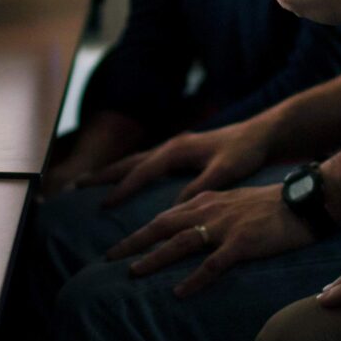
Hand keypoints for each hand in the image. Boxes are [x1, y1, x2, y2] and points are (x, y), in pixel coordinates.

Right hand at [98, 118, 278, 207]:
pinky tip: (128, 180)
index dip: (122, 189)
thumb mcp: (224, 172)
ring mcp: (176, 147)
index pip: (142, 171)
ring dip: (114, 171)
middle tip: (76, 186)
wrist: (263, 133)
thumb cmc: (245, 152)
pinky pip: (148, 162)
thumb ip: (201, 187)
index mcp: (177, 149)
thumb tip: (176, 208)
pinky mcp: (183, 152)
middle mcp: (172, 145)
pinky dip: (131, 171)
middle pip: (129, 161)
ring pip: (136, 160)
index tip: (102, 204)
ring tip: (91, 182)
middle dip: (103, 174)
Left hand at [105, 184, 315, 298]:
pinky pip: (213, 264)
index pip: (166, 216)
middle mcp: (211, 211)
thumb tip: (195, 230)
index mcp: (208, 201)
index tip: (120, 245)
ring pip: (181, 243)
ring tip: (133, 273)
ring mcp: (226, 226)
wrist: (308, 200)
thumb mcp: (237, 201)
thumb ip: (214, 212)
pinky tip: (179, 292)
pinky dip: (194, 279)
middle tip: (109, 258)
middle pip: (163, 226)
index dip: (141, 231)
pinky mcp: (243, 243)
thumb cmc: (277, 204)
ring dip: (155, 258)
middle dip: (134, 242)